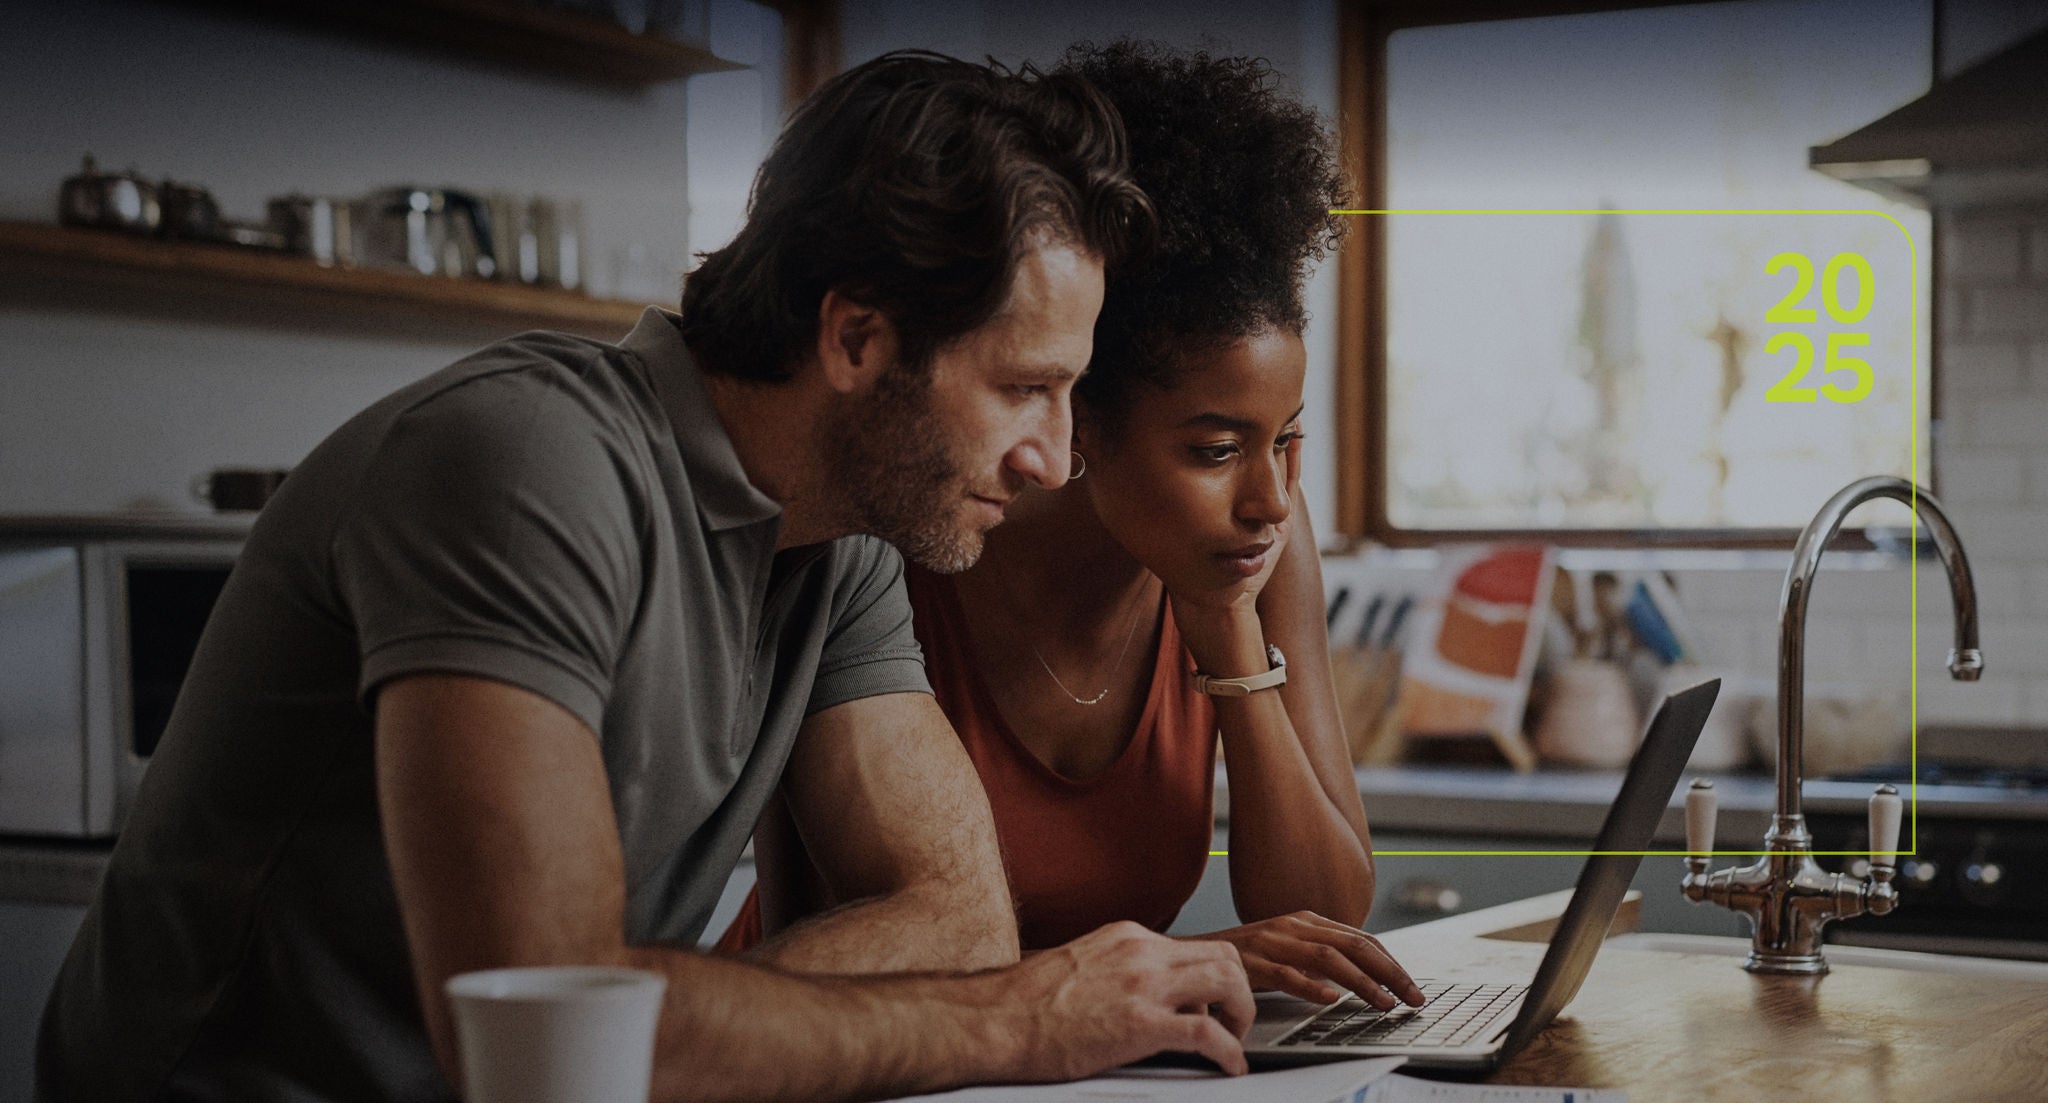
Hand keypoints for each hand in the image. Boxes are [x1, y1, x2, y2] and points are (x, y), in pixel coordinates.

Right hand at [1003, 921, 1256, 1078]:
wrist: (995, 1019)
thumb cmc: (1025, 1002)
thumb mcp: (1083, 965)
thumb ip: (1121, 971)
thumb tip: (1144, 995)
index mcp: (1127, 937)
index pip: (1195, 946)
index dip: (1214, 978)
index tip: (1214, 1003)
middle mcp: (1141, 952)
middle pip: (1224, 955)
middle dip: (1240, 990)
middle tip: (1234, 1021)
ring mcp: (1143, 985)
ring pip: (1228, 981)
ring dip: (1242, 1014)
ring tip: (1234, 1040)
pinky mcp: (1140, 1024)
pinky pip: (1208, 1033)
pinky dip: (1229, 1052)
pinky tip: (1229, 1066)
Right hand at [1183, 912, 1424, 1009]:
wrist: (1192, 954)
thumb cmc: (1244, 956)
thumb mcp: (1287, 948)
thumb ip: (1318, 955)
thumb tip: (1361, 974)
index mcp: (1306, 920)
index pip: (1361, 939)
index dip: (1392, 962)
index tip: (1412, 986)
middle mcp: (1293, 926)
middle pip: (1354, 945)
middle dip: (1390, 972)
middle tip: (1412, 997)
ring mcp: (1272, 942)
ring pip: (1328, 959)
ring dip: (1362, 983)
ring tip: (1383, 1003)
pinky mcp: (1251, 961)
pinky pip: (1286, 974)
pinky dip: (1311, 986)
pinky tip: (1330, 1000)